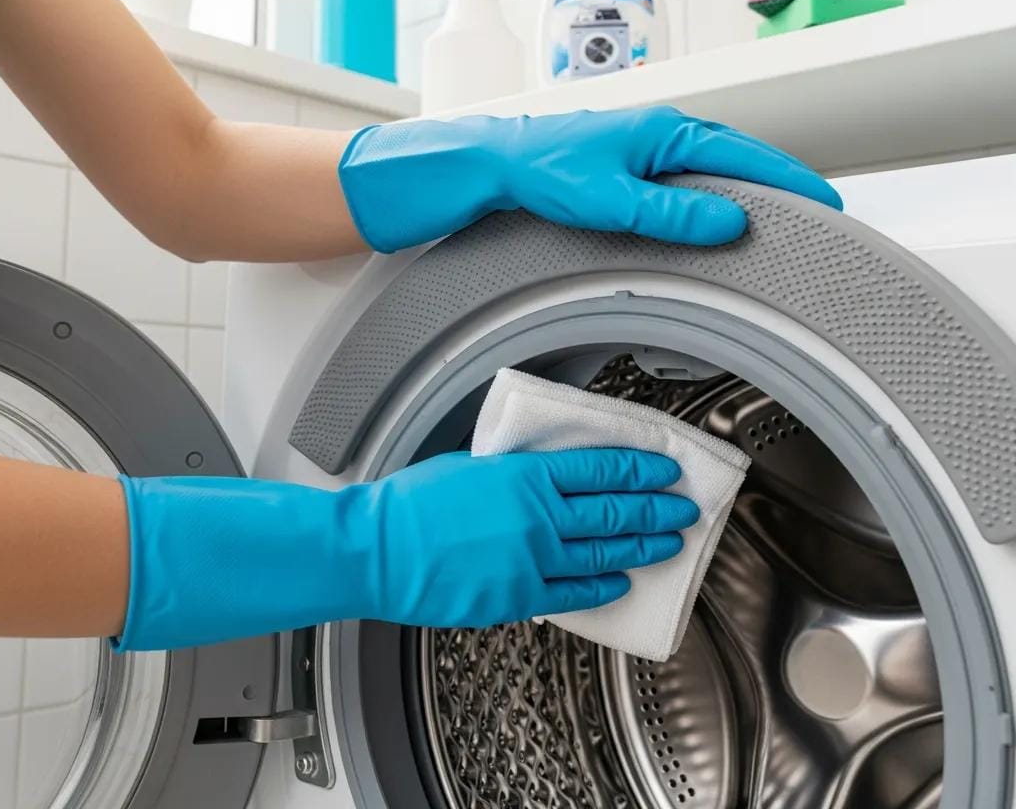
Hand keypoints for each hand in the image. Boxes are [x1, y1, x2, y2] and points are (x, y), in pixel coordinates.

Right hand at [336, 448, 697, 627]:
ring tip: (668, 544)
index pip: (601, 468)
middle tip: (682, 508)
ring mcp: (532, 560)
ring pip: (604, 552)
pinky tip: (621, 582)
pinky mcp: (519, 597)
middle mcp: (538, 517)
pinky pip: (574, 593)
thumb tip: (538, 472)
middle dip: (655, 508)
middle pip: (614, 510)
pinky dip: (603, 587)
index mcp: (526, 475)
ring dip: (642, 547)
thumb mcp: (469, 464)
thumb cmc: (411, 505)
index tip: (663, 469)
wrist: (379, 551)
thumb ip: (513, 470)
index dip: (640, 469)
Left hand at [338, 106, 842, 252]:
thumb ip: (672, 213)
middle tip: (816, 209)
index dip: (788, 179)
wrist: (500, 160)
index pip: (745, 156)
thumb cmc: (546, 169)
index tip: (825, 199)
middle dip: (778, 181)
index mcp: (667, 133)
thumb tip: (729, 222)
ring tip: (779, 214)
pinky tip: (718, 210)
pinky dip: (715, 189)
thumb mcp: (612, 199)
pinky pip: (690, 174)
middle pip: (738, 157)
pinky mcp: (635, 161)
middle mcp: (664, 133)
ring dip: (748, 186)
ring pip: (715, 165)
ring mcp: (649, 145)